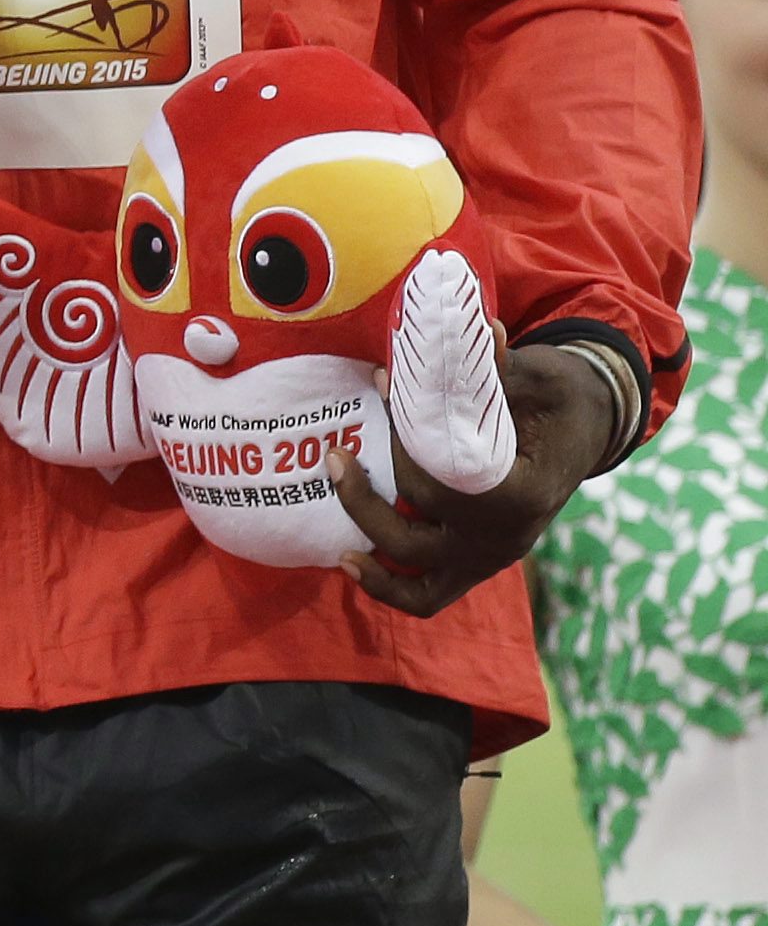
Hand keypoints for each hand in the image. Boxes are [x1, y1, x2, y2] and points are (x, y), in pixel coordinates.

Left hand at [333, 343, 613, 616]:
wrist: (589, 424)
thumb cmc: (558, 396)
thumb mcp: (538, 375)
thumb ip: (497, 367)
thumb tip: (469, 329)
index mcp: (523, 495)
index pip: (442, 486)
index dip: (403, 444)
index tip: (384, 390)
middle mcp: (505, 538)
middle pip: (415, 534)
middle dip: (366, 493)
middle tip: (336, 451)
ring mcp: (490, 558)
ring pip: (415, 576)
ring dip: (367, 537)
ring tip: (335, 495)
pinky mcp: (476, 564)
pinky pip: (427, 596)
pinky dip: (387, 587)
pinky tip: (348, 558)